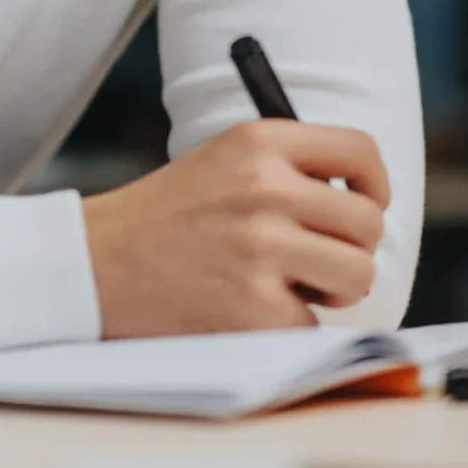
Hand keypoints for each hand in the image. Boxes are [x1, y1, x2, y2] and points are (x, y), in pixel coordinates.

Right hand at [80, 121, 389, 338]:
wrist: (92, 266)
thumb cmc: (163, 219)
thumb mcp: (221, 162)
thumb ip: (288, 169)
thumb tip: (366, 205)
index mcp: (259, 142)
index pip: (360, 152)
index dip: (375, 186)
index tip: (366, 205)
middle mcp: (265, 188)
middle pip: (368, 223)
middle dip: (351, 249)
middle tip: (316, 260)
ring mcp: (261, 248)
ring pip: (357, 275)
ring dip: (332, 290)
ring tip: (288, 286)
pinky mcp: (253, 306)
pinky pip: (314, 323)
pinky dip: (289, 326)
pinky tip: (248, 311)